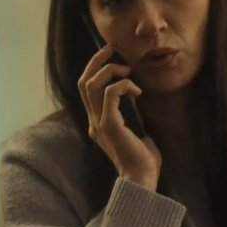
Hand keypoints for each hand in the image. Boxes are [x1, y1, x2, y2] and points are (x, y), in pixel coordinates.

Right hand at [77, 44, 160, 189]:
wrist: (142, 177)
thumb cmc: (143, 157)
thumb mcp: (135, 129)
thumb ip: (130, 113)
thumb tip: (136, 95)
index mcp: (97, 122)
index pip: (86, 88)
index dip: (95, 68)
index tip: (111, 56)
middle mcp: (93, 121)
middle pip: (83, 82)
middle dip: (96, 60)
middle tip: (112, 49)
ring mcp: (98, 123)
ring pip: (91, 84)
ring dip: (110, 71)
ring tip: (127, 72)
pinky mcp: (109, 125)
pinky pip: (110, 94)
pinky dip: (123, 85)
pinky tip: (137, 91)